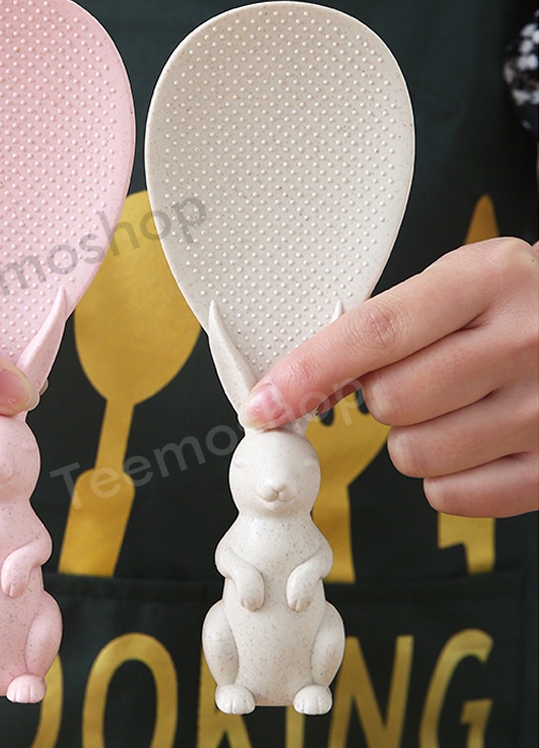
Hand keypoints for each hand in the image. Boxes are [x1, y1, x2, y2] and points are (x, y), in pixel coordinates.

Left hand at [243, 238, 538, 517]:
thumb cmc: (522, 307)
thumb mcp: (467, 282)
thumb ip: (392, 321)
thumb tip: (305, 376)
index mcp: (488, 280)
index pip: (374, 332)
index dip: (308, 372)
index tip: (264, 403)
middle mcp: (525, 342)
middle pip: (389, 402)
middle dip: (382, 398)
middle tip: (419, 378)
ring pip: (413, 455)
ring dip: (413, 439)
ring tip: (455, 407)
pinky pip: (451, 496)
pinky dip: (446, 477)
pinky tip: (475, 441)